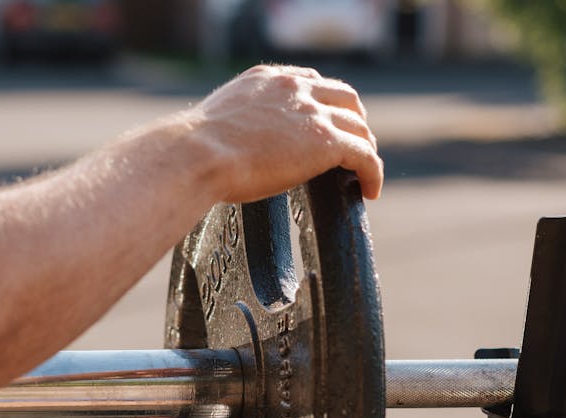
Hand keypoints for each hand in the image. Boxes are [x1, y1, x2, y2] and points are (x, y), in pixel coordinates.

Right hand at [186, 64, 383, 202]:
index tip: (325, 122)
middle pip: (344, 96)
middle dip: (353, 120)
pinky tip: (370, 191)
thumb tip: (224, 150)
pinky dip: (373, 172)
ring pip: (359, 125)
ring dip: (366, 147)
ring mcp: (312, 112)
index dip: (325, 103)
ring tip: (364, 172)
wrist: (195, 154)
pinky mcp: (327, 141)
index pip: (310, 81)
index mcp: (266, 79)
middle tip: (354, 145)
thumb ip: (234, 126)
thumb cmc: (192, 150)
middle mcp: (293, 86)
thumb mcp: (216, 122)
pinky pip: (365, 155)